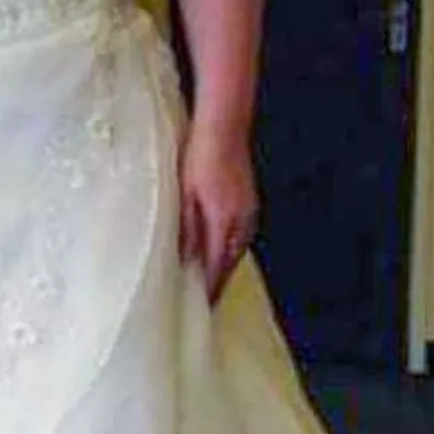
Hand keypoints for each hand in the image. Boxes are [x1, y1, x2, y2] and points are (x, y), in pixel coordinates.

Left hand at [178, 118, 258, 304]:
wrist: (222, 128)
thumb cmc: (197, 158)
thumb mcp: (184, 194)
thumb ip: (186, 228)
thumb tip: (186, 257)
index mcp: (224, 222)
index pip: (216, 266)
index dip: (209, 287)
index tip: (200, 305)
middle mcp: (242, 221)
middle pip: (229, 261)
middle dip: (218, 281)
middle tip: (204, 299)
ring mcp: (249, 210)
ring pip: (236, 248)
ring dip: (224, 264)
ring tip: (210, 278)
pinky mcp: (249, 201)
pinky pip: (240, 234)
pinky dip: (229, 247)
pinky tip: (219, 247)